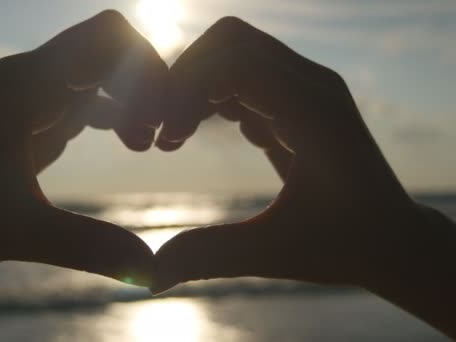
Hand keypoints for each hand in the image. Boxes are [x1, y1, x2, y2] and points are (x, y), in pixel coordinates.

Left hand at [0, 10, 165, 283]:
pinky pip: (84, 97)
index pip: (109, 37)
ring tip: (145, 144)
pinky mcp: (27, 118)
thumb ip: (89, 246)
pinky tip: (126, 143)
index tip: (159, 123)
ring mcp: (27, 97)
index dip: (149, 68)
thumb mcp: (19, 232)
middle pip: (111, 51)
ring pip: (99, 75)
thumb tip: (154, 270)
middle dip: (148, 87)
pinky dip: (113, 113)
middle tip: (160, 139)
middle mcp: (28, 78)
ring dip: (132, 101)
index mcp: (26, 84)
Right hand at [154, 17, 427, 290]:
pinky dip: (209, 94)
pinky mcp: (295, 97)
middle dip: (183, 79)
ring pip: (232, 50)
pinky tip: (199, 133)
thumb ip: (210, 256)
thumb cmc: (346, 246)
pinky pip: (240, 72)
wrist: (392, 238)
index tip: (165, 141)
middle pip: (229, 42)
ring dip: (193, 85)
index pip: (236, 64)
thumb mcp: (275, 253)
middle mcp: (313, 86)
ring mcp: (306, 87)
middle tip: (162, 134)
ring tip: (174, 137)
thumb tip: (150, 275)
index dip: (186, 91)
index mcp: (315, 115)